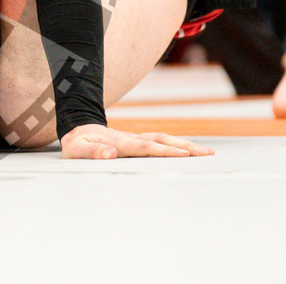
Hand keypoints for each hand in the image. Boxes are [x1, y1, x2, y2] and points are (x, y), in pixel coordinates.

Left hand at [60, 124, 214, 158]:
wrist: (77, 130)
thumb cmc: (77, 144)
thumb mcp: (77, 150)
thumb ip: (92, 152)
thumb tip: (111, 154)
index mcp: (119, 143)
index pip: (146, 147)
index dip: (164, 151)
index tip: (184, 155)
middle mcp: (131, 139)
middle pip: (162, 140)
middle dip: (185, 147)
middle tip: (208, 154)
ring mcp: (136, 139)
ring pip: (164, 139)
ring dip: (185, 145)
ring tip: (207, 152)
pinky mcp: (137, 142)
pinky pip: (160, 142)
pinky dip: (176, 146)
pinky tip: (190, 152)